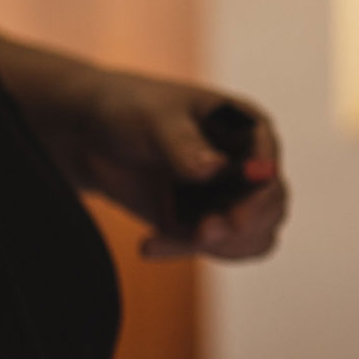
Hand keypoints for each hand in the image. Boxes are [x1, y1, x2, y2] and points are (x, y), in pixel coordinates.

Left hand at [70, 67, 289, 260]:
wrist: (88, 133)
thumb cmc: (128, 109)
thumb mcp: (154, 120)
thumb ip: (184, 145)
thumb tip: (215, 169)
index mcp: (248, 127)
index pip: (268, 168)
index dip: (260, 197)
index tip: (234, 220)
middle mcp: (247, 163)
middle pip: (270, 208)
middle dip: (240, 226)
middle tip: (202, 233)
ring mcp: (227, 195)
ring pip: (250, 236)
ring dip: (217, 245)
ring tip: (164, 238)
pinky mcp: (203, 220)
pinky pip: (213, 247)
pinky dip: (185, 250)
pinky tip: (150, 243)